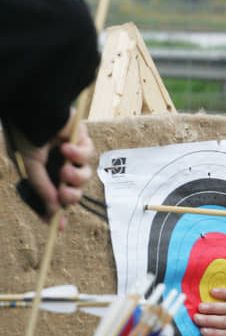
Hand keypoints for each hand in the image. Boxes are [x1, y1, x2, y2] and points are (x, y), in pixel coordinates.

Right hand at [16, 111, 94, 226]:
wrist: (35, 108)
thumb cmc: (27, 134)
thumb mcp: (30, 164)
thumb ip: (42, 187)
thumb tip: (53, 209)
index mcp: (44, 172)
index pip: (53, 197)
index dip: (56, 212)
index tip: (58, 226)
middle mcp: (58, 165)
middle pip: (73, 191)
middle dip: (71, 196)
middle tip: (66, 193)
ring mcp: (71, 154)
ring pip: (84, 176)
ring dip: (76, 177)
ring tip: (66, 169)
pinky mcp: (83, 140)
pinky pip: (88, 155)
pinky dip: (79, 154)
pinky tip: (67, 147)